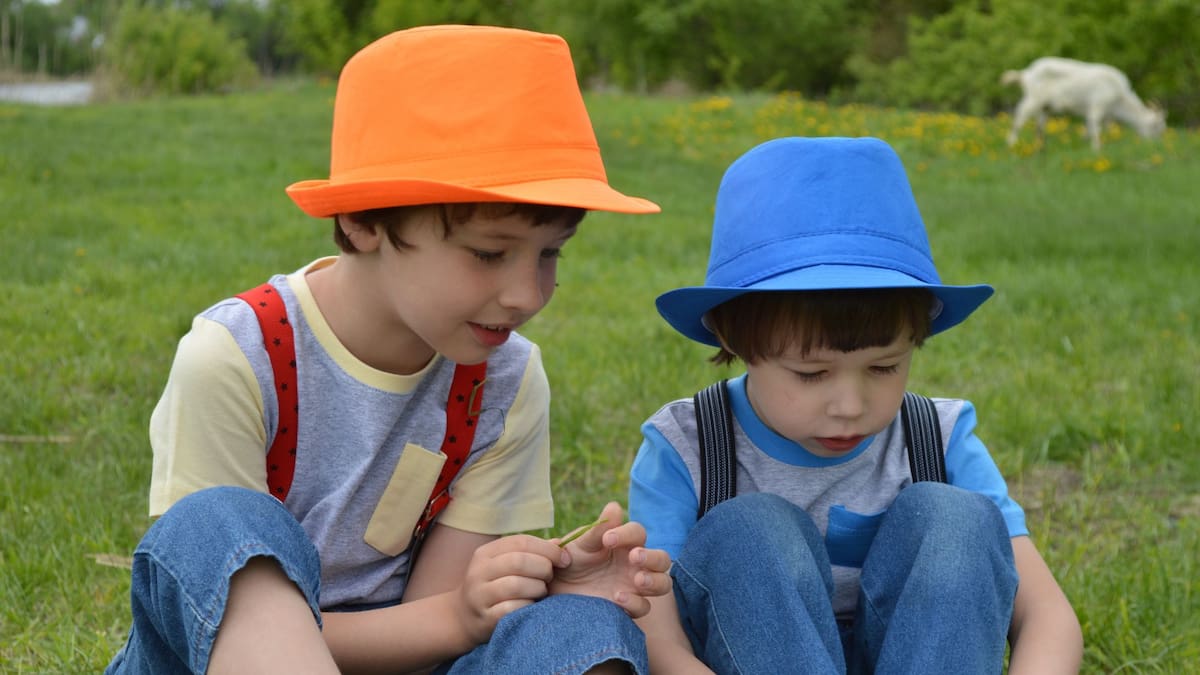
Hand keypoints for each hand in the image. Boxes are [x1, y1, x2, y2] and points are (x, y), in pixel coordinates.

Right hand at [454, 533, 568, 643]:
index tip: (565, 559)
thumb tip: (560, 544)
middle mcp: (479, 571)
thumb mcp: (506, 564)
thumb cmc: (495, 586)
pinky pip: (512, 609)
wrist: (464, 618)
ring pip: (516, 585)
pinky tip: (530, 607)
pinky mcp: (485, 617)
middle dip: (543, 568)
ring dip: (537, 588)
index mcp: (487, 552)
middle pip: (520, 561)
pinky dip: (527, 607)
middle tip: (550, 577)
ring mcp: (479, 595)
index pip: (521, 542)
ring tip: (540, 592)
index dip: (548, 549)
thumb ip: (531, 553)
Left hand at [549, 502, 672, 617]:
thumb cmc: (569, 562)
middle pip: (662, 559)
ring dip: (654, 580)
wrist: (555, 591)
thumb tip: (615, 507)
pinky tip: (618, 597)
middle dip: (652, 557)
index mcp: (624, 544)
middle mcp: (635, 565)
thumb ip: (598, 530)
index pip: (638, 533)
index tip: (607, 540)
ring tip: (637, 580)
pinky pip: (644, 607)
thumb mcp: (579, 545)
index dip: (627, 534)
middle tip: (634, 557)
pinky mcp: (629, 608)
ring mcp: (635, 587)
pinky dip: (635, 602)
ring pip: (663, 583)